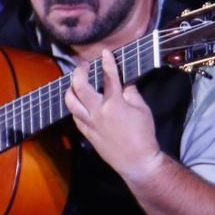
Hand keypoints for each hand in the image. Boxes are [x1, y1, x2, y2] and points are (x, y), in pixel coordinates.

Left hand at [65, 48, 164, 184]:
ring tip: (76, 83)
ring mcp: (90, 123)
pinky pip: (75, 116)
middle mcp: (98, 112)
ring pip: (70, 102)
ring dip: (71, 88)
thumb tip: (123, 82)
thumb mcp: (142, 109)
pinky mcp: (87, 133)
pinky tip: (79, 102)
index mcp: (114, 104)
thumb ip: (131, 93)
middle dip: (80, 71)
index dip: (107, 62)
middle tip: (84, 65)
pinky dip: (75, 106)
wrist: (136, 162)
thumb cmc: (143, 135)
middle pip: (80, 86)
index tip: (104, 52)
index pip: (109, 76)